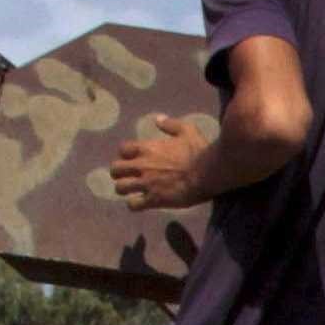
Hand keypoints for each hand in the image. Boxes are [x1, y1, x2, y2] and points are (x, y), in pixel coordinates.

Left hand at [104, 116, 221, 210]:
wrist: (209, 173)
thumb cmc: (199, 151)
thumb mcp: (187, 130)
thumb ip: (171, 124)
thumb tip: (158, 119)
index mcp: (147, 148)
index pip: (123, 149)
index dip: (126, 154)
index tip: (133, 158)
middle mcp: (142, 166)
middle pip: (115, 170)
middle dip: (119, 173)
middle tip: (128, 175)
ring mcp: (146, 184)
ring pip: (120, 188)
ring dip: (124, 189)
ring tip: (132, 191)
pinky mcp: (154, 200)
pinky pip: (133, 205)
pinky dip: (135, 204)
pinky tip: (141, 203)